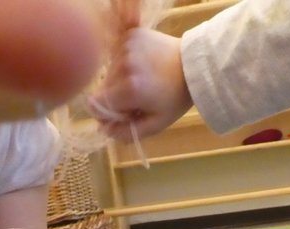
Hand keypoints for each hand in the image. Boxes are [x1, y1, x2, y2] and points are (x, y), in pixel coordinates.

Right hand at [89, 27, 192, 141]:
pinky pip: (115, 55)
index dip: (106, 113)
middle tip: (138, 97)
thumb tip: (104, 130)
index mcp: (129, 90)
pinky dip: (124, 63)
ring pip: (109, 72)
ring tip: (142, 80)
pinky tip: (142, 65)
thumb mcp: (156, 124)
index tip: (123, 112)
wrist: (193, 64)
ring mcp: (125, 47)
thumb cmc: (175, 98)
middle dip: (116, 96)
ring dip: (120, 79)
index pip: (96, 105)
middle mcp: (123, 66)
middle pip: (103, 89)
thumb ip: (127, 132)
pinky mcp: (129, 35)